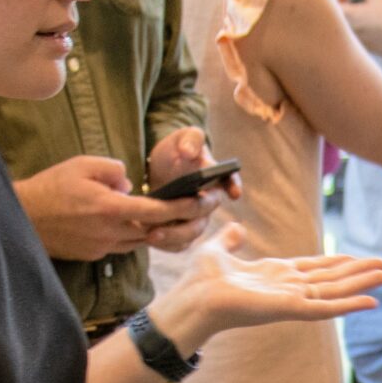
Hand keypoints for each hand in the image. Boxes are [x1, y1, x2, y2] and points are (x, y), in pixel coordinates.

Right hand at [15, 156, 184, 262]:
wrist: (21, 216)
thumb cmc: (51, 187)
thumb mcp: (82, 165)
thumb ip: (114, 170)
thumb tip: (130, 184)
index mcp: (110, 209)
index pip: (158, 211)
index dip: (184, 207)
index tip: (202, 201)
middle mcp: (110, 232)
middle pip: (155, 230)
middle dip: (180, 221)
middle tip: (198, 210)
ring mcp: (103, 247)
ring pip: (141, 240)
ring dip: (157, 229)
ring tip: (172, 215)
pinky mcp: (95, 254)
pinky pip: (123, 245)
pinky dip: (133, 234)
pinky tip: (136, 223)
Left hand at [142, 128, 230, 252]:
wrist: (159, 168)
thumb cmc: (176, 151)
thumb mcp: (181, 137)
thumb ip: (190, 139)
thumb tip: (189, 152)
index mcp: (215, 177)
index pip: (230, 181)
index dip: (233, 186)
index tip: (234, 193)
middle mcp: (209, 201)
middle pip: (204, 213)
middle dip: (187, 217)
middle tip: (167, 215)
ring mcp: (196, 218)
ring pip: (192, 233)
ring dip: (173, 236)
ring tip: (151, 235)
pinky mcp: (182, 231)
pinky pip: (179, 244)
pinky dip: (165, 245)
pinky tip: (147, 240)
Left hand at [161, 227, 381, 342]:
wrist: (193, 299)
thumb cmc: (200, 280)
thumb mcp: (217, 249)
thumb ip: (229, 239)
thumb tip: (236, 228)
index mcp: (275, 275)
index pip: (314, 268)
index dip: (337, 263)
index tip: (357, 258)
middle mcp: (288, 288)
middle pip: (332, 279)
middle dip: (358, 272)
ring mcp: (292, 300)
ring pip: (335, 291)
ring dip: (361, 283)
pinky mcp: (291, 309)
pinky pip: (326, 308)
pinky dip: (349, 305)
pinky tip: (371, 302)